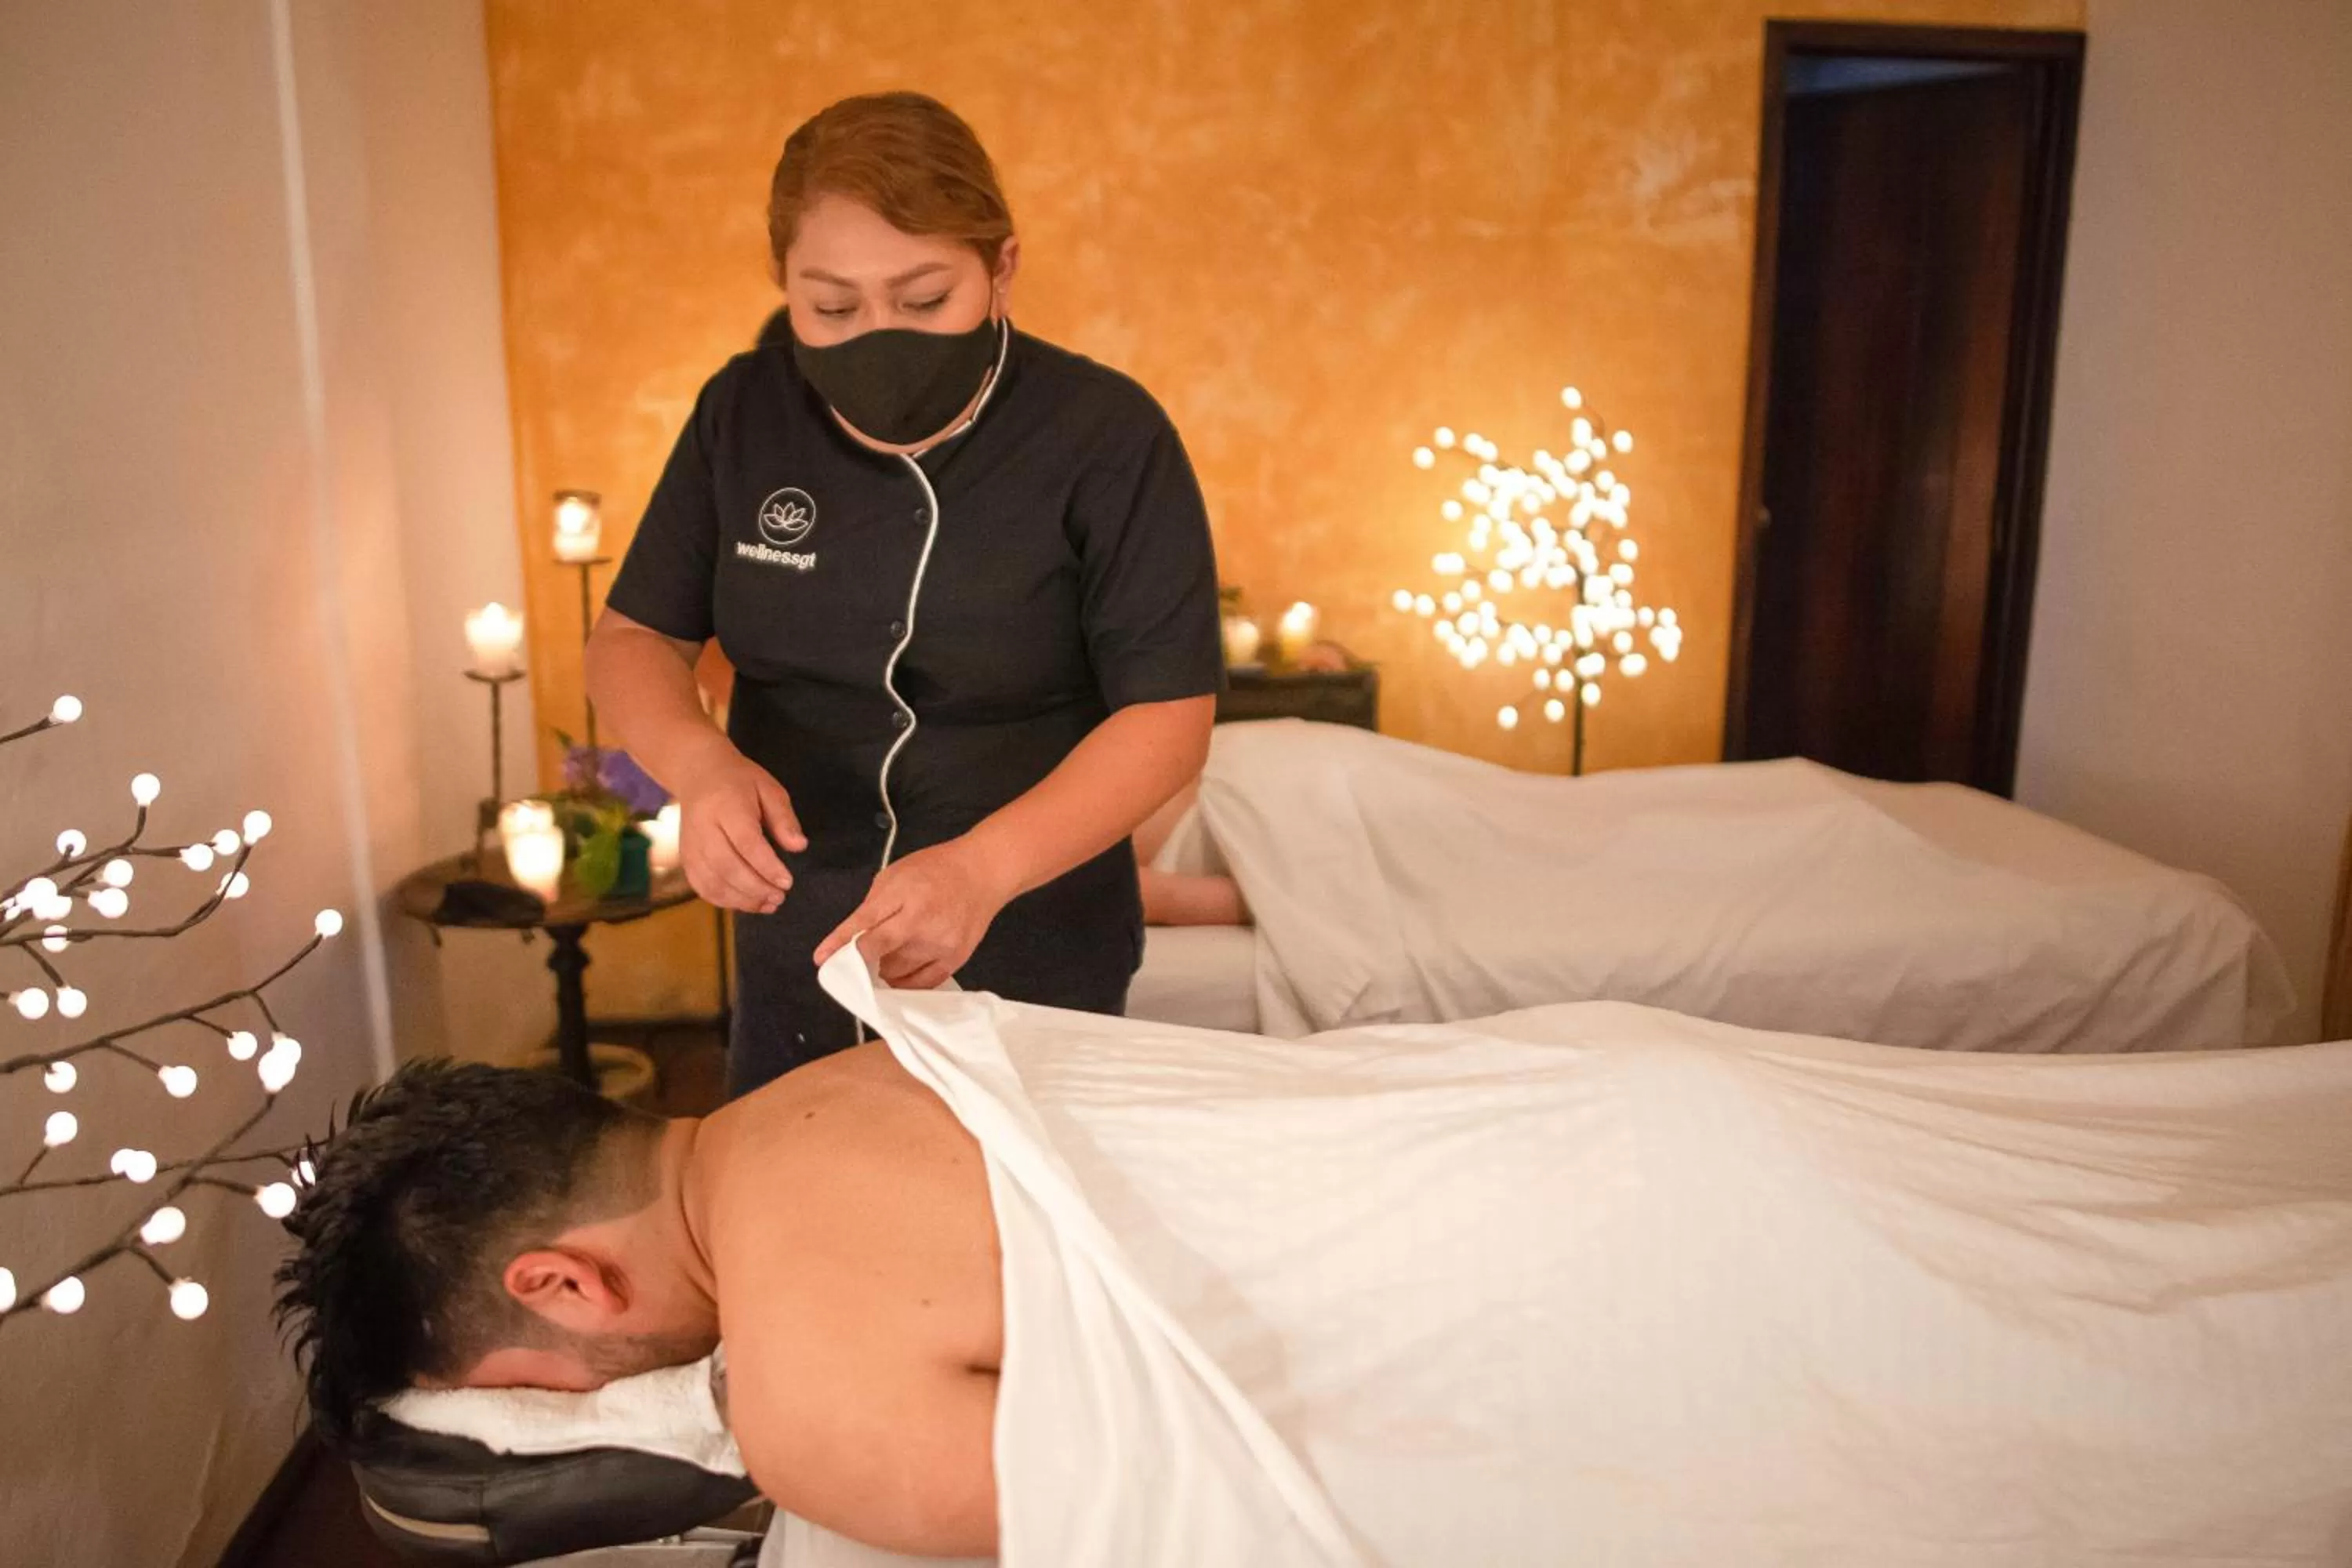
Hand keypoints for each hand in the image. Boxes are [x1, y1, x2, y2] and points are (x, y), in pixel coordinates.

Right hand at [671, 739, 804, 913]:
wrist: (698, 775)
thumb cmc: (739, 782)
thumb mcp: (769, 789)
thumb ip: (783, 817)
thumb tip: (799, 846)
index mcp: (726, 806)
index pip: (746, 842)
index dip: (767, 866)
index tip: (788, 882)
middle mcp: (703, 828)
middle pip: (726, 866)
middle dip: (756, 888)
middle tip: (780, 897)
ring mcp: (690, 846)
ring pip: (712, 881)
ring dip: (742, 900)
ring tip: (769, 904)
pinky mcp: (686, 859)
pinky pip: (702, 887)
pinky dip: (724, 901)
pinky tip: (748, 902)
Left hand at [813, 837, 1016, 989]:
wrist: (983, 873)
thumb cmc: (933, 869)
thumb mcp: (894, 875)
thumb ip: (871, 907)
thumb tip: (850, 939)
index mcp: (904, 895)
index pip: (866, 928)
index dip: (840, 945)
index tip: (821, 960)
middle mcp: (922, 923)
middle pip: (880, 957)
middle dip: (860, 962)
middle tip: (852, 963)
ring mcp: (941, 944)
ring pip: (897, 974)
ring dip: (880, 974)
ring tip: (876, 966)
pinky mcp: (955, 959)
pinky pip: (921, 984)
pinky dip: (903, 985)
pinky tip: (895, 978)